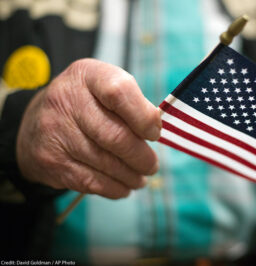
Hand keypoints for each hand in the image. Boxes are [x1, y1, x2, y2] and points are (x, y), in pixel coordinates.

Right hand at [16, 59, 160, 198]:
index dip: (143, 117)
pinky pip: (92, 182)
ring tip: (141, 178)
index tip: (154, 133)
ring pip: (106, 163)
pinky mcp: (52, 161)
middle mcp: (66, 100)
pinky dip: (114, 188)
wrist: (33, 123)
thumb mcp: (104, 88)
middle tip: (152, 165)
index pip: (119, 92)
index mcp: (87, 75)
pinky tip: (123, 187)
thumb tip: (156, 131)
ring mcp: (56, 132)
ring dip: (131, 176)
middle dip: (141, 157)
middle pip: (115, 136)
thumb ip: (132, 103)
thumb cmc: (84, 104)